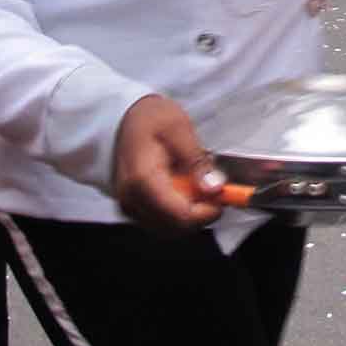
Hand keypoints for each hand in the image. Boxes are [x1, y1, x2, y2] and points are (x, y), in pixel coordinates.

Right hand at [112, 95, 223, 233]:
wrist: (123, 117)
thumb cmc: (149, 118)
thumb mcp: (179, 128)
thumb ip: (196, 161)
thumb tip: (214, 188)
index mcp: (142, 180)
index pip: (180, 215)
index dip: (207, 211)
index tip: (222, 195)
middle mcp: (131, 199)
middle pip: (176, 227)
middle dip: (201, 212)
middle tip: (212, 187)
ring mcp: (130, 206)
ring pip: (170, 228)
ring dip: (190, 212)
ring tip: (196, 183)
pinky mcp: (133, 208)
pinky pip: (161, 221)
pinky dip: (178, 210)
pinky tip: (183, 189)